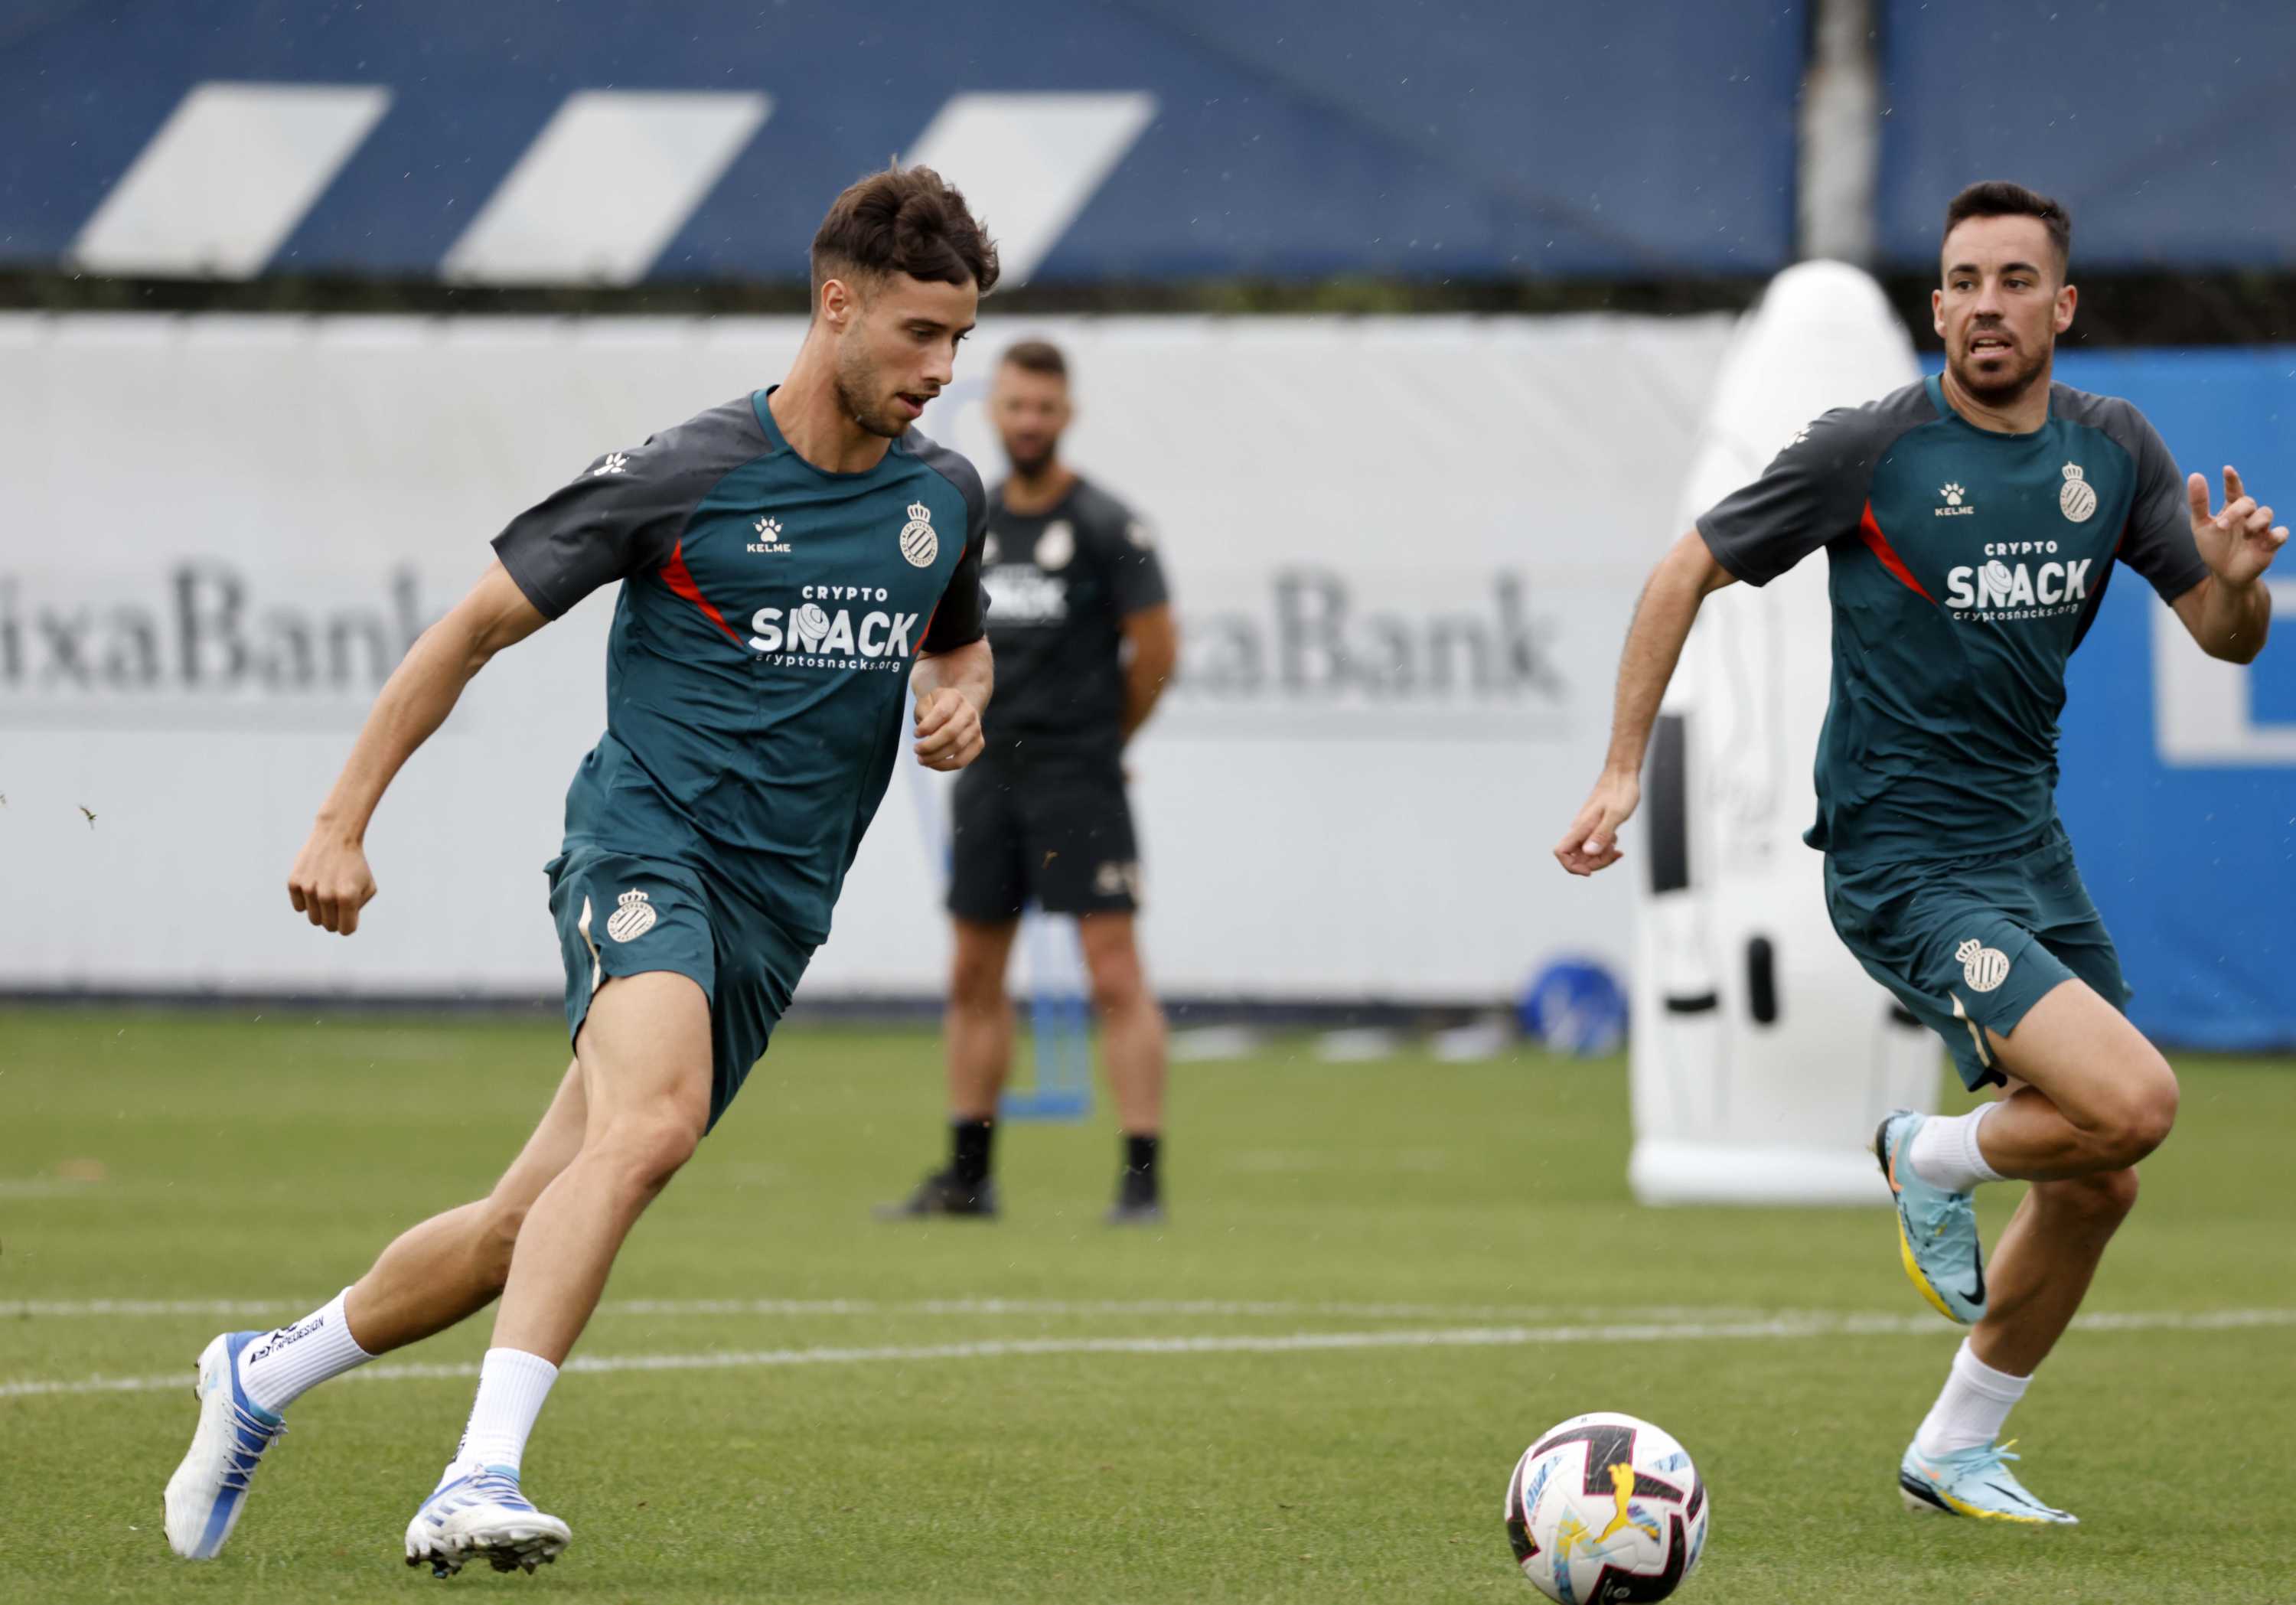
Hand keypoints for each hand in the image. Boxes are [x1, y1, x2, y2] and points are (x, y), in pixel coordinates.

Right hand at [288, 826, 376, 933]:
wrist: (336, 836)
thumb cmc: (355, 865)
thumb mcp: (368, 887)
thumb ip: (357, 910)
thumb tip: (342, 923)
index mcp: (347, 898)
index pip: (345, 930)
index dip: (348, 924)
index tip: (349, 914)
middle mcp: (327, 895)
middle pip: (328, 926)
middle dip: (335, 917)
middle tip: (338, 900)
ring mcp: (308, 889)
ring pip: (313, 918)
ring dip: (321, 910)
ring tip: (327, 891)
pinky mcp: (294, 883)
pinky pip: (299, 907)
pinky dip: (306, 901)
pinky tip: (314, 885)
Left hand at [912, 687, 983, 770]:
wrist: (957, 710)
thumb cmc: (936, 706)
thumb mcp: (926, 702)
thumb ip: (924, 713)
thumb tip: (925, 734)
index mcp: (955, 698)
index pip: (942, 713)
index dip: (927, 726)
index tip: (915, 734)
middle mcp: (969, 712)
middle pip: (951, 733)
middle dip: (930, 745)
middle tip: (916, 750)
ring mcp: (976, 728)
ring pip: (957, 748)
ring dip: (936, 757)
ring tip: (921, 759)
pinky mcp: (978, 744)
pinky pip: (963, 760)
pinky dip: (946, 766)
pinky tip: (933, 764)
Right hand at [1554, 770, 1640, 876]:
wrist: (1622, 774)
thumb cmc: (1620, 791)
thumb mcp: (1616, 814)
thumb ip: (1602, 833)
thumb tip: (1589, 853)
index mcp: (1581, 827)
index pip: (1561, 852)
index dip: (1572, 866)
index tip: (1590, 870)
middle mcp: (1580, 829)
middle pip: (1577, 857)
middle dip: (1595, 862)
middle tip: (1614, 852)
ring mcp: (1586, 828)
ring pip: (1586, 852)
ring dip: (1601, 855)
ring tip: (1616, 844)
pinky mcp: (1593, 826)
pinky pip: (1593, 845)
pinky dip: (1605, 847)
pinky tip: (1615, 837)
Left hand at [2188, 466, 2288, 587]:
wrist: (2224, 574)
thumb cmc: (2214, 548)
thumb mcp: (2201, 526)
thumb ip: (2199, 503)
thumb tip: (2195, 475)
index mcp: (2231, 509)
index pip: (2234, 490)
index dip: (2232, 479)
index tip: (2227, 469)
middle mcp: (2248, 516)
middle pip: (2248, 502)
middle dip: (2235, 511)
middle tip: (2221, 526)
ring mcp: (2261, 529)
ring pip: (2266, 513)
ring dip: (2253, 523)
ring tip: (2243, 536)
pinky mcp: (2271, 544)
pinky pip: (2281, 533)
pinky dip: (2275, 535)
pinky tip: (2263, 541)